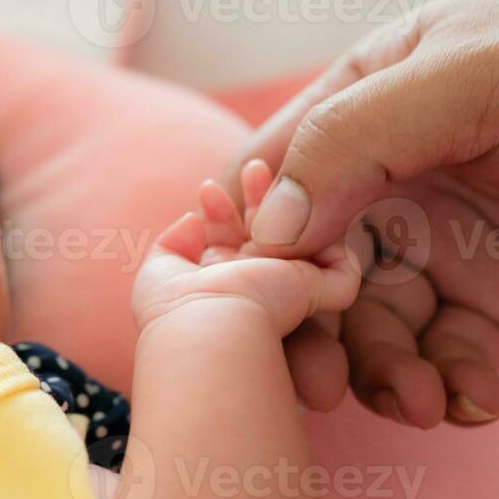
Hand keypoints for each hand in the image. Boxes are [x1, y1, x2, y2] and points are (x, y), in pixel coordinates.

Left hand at [133, 162, 359, 337]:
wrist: (209, 329)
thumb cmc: (177, 309)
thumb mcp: (157, 275)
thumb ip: (172, 245)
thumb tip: (193, 221)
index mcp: (225, 286)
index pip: (232, 243)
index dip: (223, 212)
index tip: (208, 189)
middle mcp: (260, 288)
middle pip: (271, 235)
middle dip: (259, 197)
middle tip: (254, 169)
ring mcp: (290, 290)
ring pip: (307, 243)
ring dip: (292, 204)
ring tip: (261, 171)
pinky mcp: (318, 293)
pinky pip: (341, 268)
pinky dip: (332, 239)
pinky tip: (306, 211)